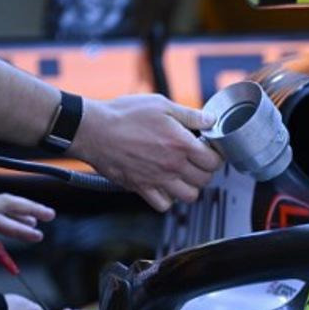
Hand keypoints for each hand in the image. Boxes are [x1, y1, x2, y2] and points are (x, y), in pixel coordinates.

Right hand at [69, 94, 222, 211]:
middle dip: (204, 171)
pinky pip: (164, 205)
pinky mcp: (142, 188)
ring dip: (189, 187)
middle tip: (195, 161)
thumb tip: (210, 121)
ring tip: (182, 175)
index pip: (214, 161)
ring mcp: (158, 179)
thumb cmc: (124, 114)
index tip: (208, 150)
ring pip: (189, 196)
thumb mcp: (161, 104)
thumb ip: (189, 115)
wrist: (93, 129)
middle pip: (205, 180)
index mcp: (181, 144)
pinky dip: (167, 199)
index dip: (215, 155)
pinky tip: (164, 185)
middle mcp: (172, 165)